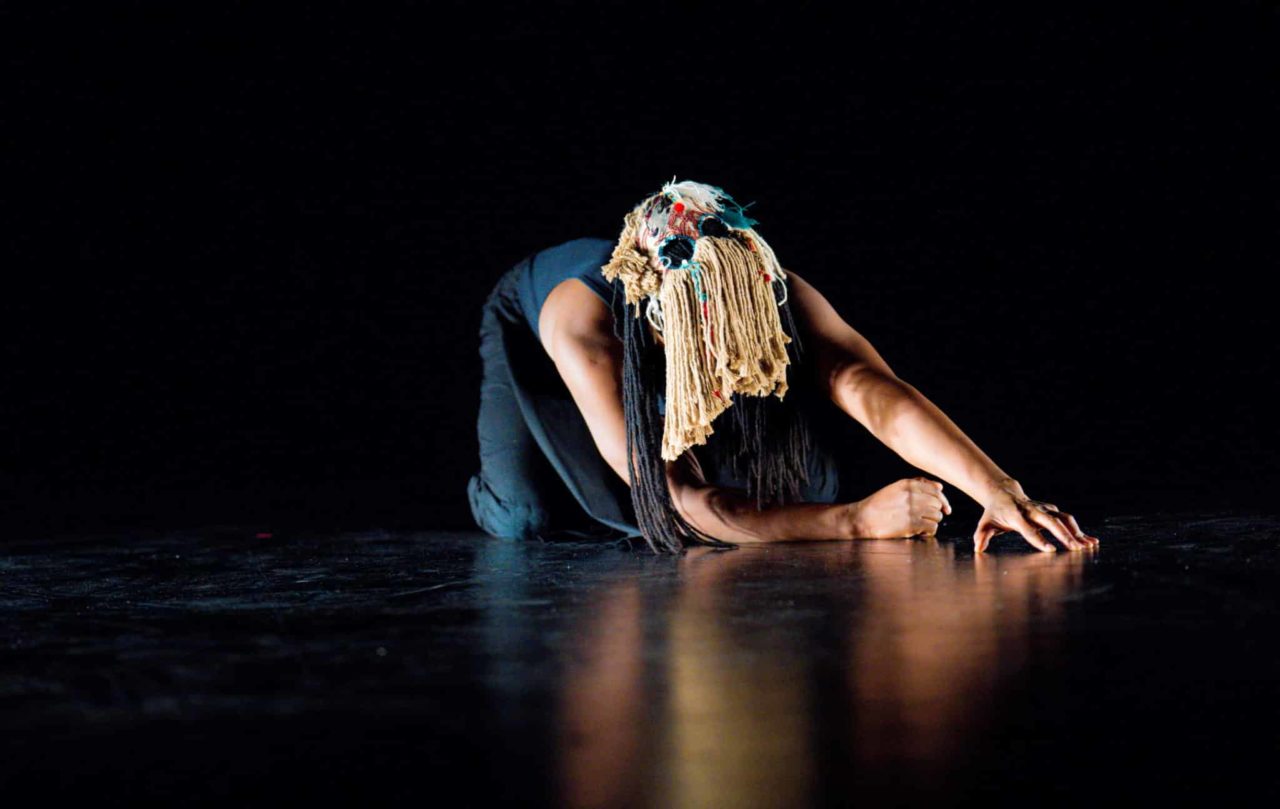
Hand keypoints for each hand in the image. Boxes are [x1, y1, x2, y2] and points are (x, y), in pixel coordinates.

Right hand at [845, 476, 951, 538]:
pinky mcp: (912, 524)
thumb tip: (940, 488)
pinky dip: (928, 531)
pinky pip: (932, 527)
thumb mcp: (896, 488)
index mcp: (908, 484)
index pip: (935, 490)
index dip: (941, 500)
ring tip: (920, 524)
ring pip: (937, 516)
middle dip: (934, 511)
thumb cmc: (879, 504)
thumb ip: (918, 484)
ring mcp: (913, 510)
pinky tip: (920, 531)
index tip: (943, 508)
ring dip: (931, 521)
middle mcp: (912, 495)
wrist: (863, 519)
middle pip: (937, 504)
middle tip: (925, 517)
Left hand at [973, 478, 1099, 552]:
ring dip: (1076, 532)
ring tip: (1088, 546)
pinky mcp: (1051, 510)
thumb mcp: (985, 522)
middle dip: (1063, 535)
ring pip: (1063, 519)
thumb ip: (981, 535)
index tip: (1050, 550)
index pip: (1028, 529)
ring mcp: (1044, 509)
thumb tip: (978, 548)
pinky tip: (1092, 541)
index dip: (1038, 539)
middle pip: (1050, 522)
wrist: (1003, 493)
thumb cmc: (994, 512)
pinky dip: (1080, 531)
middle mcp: (1032, 510)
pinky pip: (1068, 520)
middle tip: (1075, 549)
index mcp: (1016, 514)